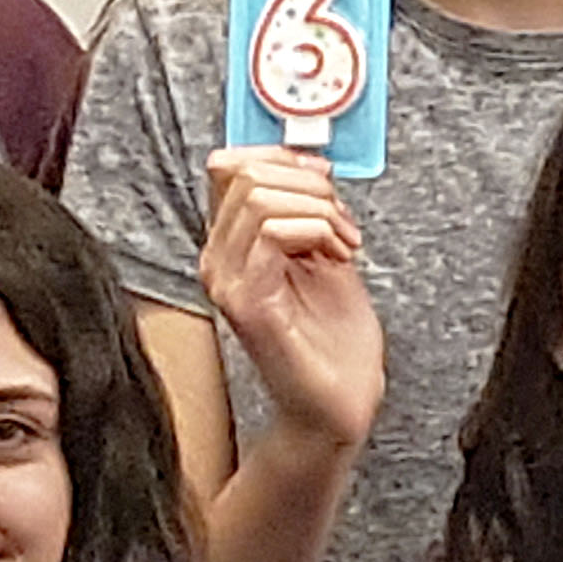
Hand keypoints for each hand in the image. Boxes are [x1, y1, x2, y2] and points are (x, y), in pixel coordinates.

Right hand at [199, 146, 382, 452]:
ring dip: (319, 208)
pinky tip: (337, 255)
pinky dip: (317, 229)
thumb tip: (309, 166)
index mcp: (232, 246)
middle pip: (245, 173)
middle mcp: (218, 262)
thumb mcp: (325, 256)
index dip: (284, 157)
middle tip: (342, 220)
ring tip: (344, 241)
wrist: (339, 403)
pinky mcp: (246, 303)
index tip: (325, 180)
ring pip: (259, 197)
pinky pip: (272, 231)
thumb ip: (309, 213)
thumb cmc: (334, 341)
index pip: (231, 167)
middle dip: (309, 183)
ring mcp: (227, 283)